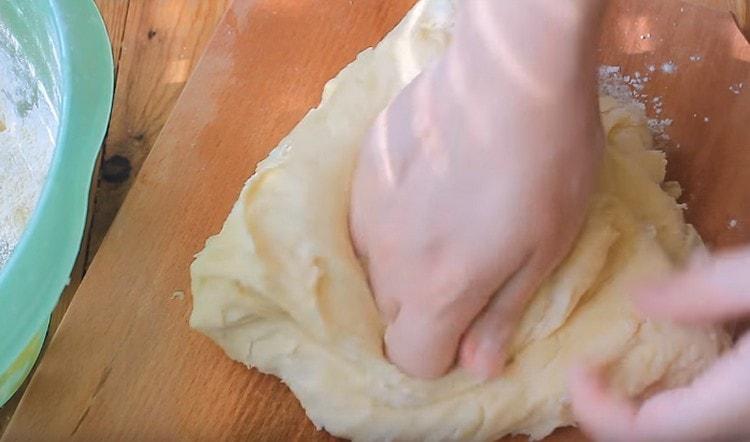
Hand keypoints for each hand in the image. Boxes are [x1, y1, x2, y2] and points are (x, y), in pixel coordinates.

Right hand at [350, 1, 605, 378]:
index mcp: (438, 290)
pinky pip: (366, 223)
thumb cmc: (547, 165)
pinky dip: (392, 223)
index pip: (411, 359)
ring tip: (446, 220)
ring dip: (404, 266)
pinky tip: (426, 184)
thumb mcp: (544, 249)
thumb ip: (501, 313)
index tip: (469, 323)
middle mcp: (388, 261)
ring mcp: (367, 213)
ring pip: (374, 269)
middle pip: (390, 317)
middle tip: (466, 266)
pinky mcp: (361, 173)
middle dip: (424, 310)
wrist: (510, 73)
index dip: (442, 353)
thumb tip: (478, 367)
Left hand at [571, 248, 749, 440]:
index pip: (648, 430)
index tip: (576, 366)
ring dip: (634, 403)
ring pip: (674, 428)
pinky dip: (663, 396)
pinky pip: (694, 416)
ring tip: (609, 362)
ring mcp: (744, 418)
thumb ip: (702, 291)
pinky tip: (656, 358)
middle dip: (608, 407)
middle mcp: (740, 422)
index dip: (598, 408)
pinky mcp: (746, 404)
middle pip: (654, 433)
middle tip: (584, 364)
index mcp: (737, 399)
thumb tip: (635, 296)